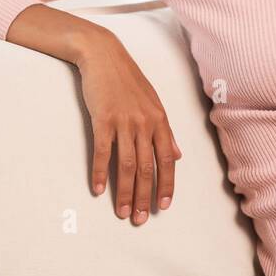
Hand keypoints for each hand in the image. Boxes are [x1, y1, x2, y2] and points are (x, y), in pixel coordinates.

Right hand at [76, 32, 182, 224]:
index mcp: (160, 121)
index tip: (164, 206)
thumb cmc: (128, 81)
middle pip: (148, 168)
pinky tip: (98, 189)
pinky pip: (103, 152)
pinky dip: (101, 172)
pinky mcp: (103, 119)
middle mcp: (145, 123)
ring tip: (123, 212)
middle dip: (146, 196)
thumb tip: (177, 155)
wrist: (104, 56)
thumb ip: (165, 132)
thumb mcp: (153, 103)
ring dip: (125, 192)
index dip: (166, 185)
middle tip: (142, 219)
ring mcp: (124, 121)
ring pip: (128, 165)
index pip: (167, 160)